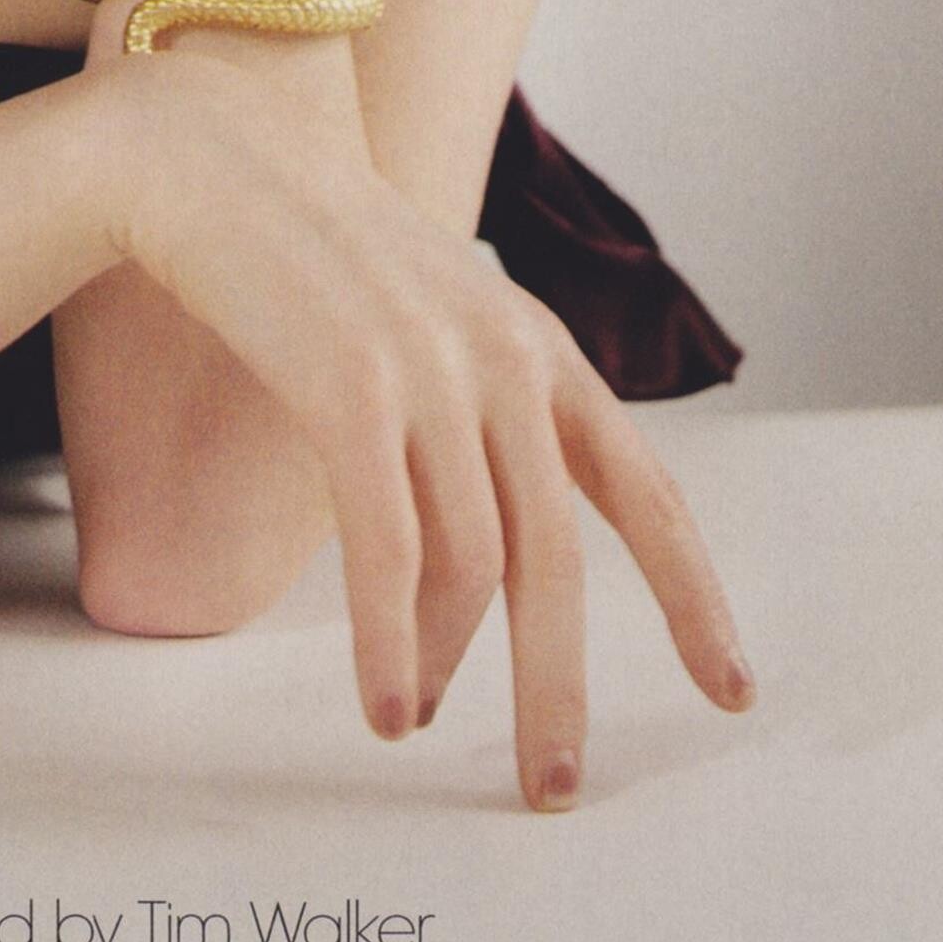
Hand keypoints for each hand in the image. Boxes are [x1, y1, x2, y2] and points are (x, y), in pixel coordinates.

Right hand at [95, 40, 752, 794]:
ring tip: (415, 721)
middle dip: (560, 686)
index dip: (692, 597)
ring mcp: (432, 371)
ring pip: (473, 568)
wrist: (212, 156)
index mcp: (536, 346)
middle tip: (554, 784)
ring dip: (444, 666)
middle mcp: (503, 358)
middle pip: (558, 559)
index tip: (730, 690)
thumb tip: (485, 550)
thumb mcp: (430, 313)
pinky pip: (390, 553)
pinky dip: (391, 645)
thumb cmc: (307, 249)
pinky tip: (386, 703)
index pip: (644, 490)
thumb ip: (482, 403)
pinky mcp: (352, 389)